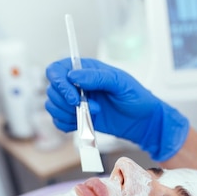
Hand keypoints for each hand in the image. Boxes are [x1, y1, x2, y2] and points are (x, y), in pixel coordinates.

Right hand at [45, 58, 189, 161]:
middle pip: (53, 90)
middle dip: (67, 103)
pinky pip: (59, 121)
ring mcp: (76, 102)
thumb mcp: (120, 83)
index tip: (74, 98)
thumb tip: (74, 76)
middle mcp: (77, 85)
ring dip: (67, 115)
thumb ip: (97, 77)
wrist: (143, 122)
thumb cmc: (136, 98)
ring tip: (91, 116)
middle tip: (92, 109)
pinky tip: (83, 125)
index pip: (57, 70)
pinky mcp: (78, 118)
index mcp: (85, 70)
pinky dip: (66, 125)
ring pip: (53, 106)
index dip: (59, 84)